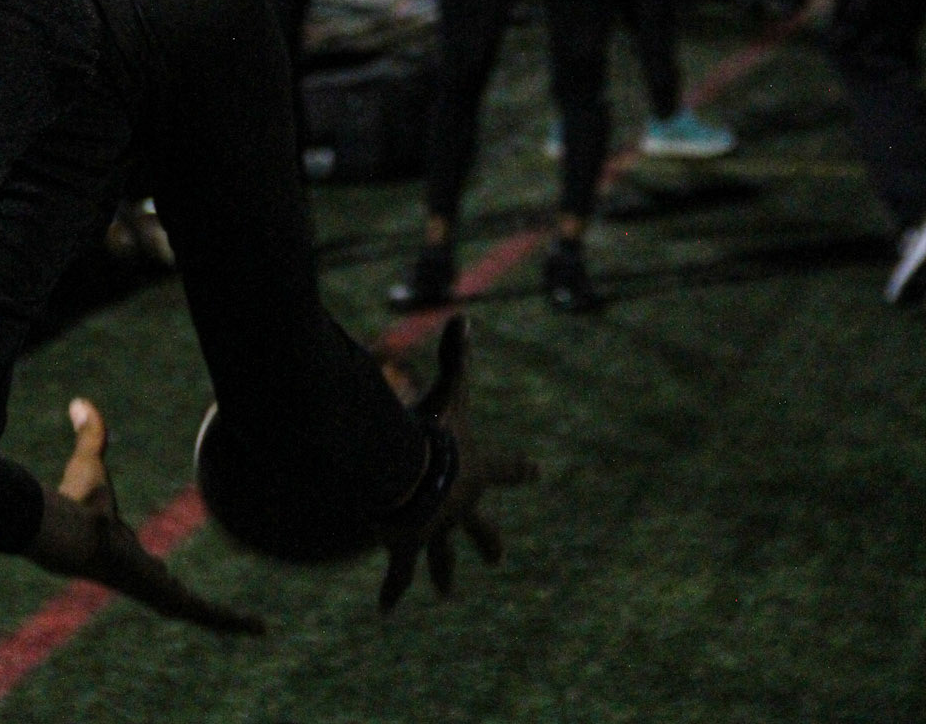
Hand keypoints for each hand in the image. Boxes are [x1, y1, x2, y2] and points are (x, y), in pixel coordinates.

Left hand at [34, 399, 264, 635]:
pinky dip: (231, 620)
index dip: (157, 570)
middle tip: (220, 614)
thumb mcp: (92, 462)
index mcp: (125, 554)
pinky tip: (255, 627)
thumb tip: (78, 402)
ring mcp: (155, 592)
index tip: (163, 571)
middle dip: (197, 607)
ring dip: (226, 620)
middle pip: (176, 598)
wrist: (73, 532)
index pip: (147, 569)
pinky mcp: (167, 596)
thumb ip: (91, 434)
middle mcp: (142, 579)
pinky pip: (205, 613)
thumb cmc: (77, 502)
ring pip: (199, 611)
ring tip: (255, 628)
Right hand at [377, 319, 537, 612]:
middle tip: (498, 558)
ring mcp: (437, 531)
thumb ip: (456, 358)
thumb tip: (465, 316)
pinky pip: (400, 573)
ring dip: (443, 574)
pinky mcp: (408, 547)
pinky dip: (393, 590)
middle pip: (480, 528)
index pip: (505, 468)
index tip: (538, 471)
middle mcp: (461, 508)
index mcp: (475, 473)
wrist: (412, 475)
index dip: (520, 468)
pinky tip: (387, 610)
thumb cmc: (432, 432)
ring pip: (442, 558)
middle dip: (488, 541)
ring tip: (447, 593)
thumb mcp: (448, 392)